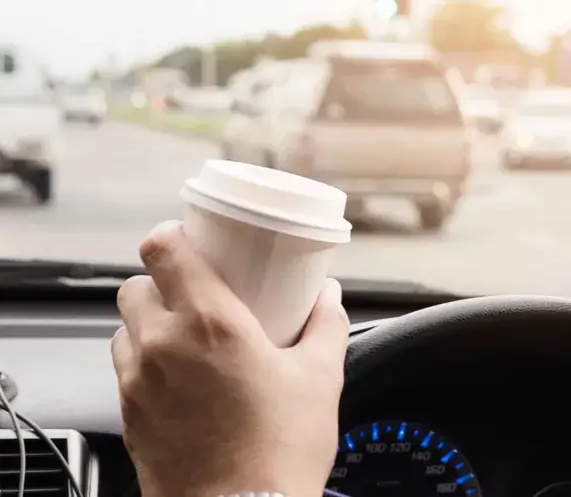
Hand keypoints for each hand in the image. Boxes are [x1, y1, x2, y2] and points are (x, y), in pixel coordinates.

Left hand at [112, 221, 348, 496]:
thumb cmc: (280, 452)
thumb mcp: (320, 379)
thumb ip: (326, 326)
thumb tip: (330, 297)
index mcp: (210, 323)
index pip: (162, 250)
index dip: (170, 235)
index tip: (190, 239)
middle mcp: (163, 346)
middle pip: (133, 286)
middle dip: (160, 283)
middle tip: (195, 294)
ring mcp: (138, 385)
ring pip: (124, 330)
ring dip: (148, 324)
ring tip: (186, 340)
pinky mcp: (129, 419)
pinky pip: (125, 373)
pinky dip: (145, 365)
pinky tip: (182, 382)